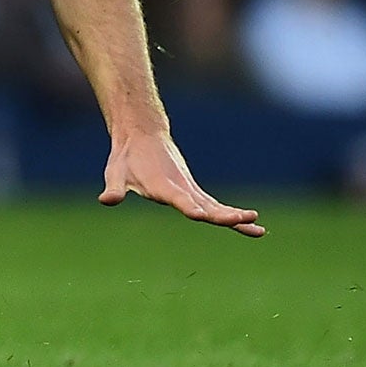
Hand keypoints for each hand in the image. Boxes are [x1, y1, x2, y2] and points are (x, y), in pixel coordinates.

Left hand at [100, 130, 264, 236]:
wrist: (142, 136)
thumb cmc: (126, 158)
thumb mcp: (116, 173)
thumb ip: (114, 188)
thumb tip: (106, 200)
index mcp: (163, 186)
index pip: (180, 200)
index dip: (191, 208)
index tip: (203, 216)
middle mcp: (182, 189)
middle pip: (206, 205)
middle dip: (225, 215)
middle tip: (246, 220)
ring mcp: (191, 191)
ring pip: (216, 207)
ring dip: (236, 218)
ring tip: (259, 230)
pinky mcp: (194, 192)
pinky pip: (216, 207)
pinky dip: (232, 216)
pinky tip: (251, 227)